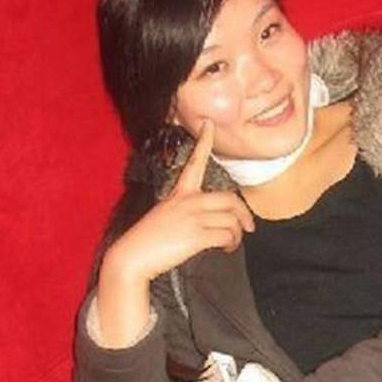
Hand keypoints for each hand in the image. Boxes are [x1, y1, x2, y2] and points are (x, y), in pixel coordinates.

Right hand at [106, 118, 255, 282]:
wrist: (132, 257)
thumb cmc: (148, 240)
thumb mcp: (165, 215)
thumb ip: (186, 211)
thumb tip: (210, 221)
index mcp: (179, 194)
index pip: (194, 163)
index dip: (204, 142)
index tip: (209, 124)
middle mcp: (188, 201)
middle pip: (230, 199)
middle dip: (245, 214)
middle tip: (249, 226)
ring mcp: (192, 217)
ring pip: (232, 220)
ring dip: (237, 235)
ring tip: (232, 244)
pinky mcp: (196, 235)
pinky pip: (227, 235)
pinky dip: (231, 244)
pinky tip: (226, 249)